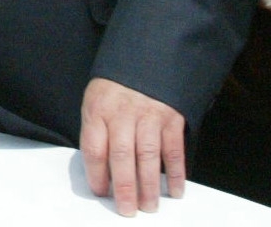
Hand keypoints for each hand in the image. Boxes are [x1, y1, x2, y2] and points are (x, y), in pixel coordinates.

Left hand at [80, 78, 185, 215]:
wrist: (146, 59)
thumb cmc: (116, 88)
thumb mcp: (96, 101)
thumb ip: (97, 132)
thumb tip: (101, 172)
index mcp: (98, 109)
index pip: (94, 147)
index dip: (97, 174)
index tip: (101, 193)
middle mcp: (123, 112)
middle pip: (122, 155)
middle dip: (125, 187)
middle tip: (128, 210)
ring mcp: (149, 114)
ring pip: (148, 155)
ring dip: (150, 185)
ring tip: (149, 206)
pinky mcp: (171, 117)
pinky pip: (174, 149)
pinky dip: (176, 172)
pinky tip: (176, 190)